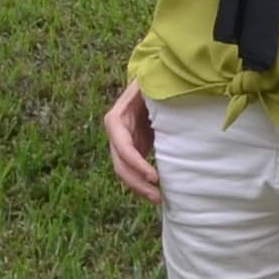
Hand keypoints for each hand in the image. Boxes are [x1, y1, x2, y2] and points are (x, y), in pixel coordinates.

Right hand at [102, 81, 163, 205]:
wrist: (153, 81)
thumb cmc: (154, 80)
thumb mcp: (152, 85)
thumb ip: (153, 94)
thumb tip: (162, 101)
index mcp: (117, 118)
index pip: (123, 147)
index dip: (136, 164)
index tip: (154, 177)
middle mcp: (115, 132)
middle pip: (120, 164)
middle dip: (137, 183)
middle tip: (157, 197)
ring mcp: (123, 141)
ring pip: (124, 171)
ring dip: (138, 187)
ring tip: (158, 199)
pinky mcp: (134, 146)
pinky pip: (134, 168)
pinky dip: (143, 181)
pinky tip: (157, 191)